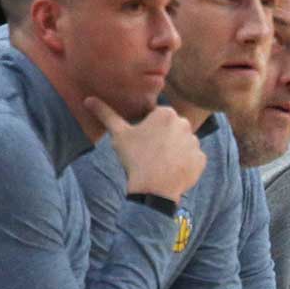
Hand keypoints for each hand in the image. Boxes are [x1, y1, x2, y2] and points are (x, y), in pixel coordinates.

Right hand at [85, 97, 205, 201]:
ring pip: (181, 144)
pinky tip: (172, 171)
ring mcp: (195, 142)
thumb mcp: (118, 135)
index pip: (156, 118)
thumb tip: (88, 99)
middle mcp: (185, 123)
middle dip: (162, 139)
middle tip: (150, 155)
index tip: (141, 143)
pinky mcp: (201, 159)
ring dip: (173, 151)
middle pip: (171, 130)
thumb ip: (106, 114)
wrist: (154, 190)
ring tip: (160, 164)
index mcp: (166, 113)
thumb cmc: (135, 159)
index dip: (147, 131)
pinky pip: (192, 159)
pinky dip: (184, 164)